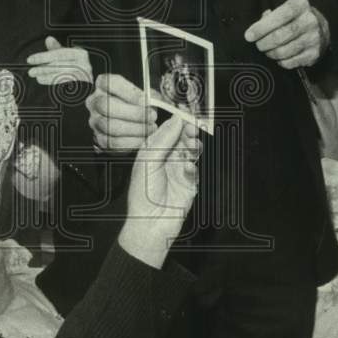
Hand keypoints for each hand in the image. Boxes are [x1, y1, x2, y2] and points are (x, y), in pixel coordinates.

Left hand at [27, 36, 93, 84]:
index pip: (59, 54)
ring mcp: (84, 75)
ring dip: (45, 75)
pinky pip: (63, 82)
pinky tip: (41, 79)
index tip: (30, 59)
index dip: (43, 56)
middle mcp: (84, 64)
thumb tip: (48, 39)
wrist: (89, 84)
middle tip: (31, 70)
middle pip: (59, 64)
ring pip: (60, 74)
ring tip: (35, 75)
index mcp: (80, 53)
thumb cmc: (76, 65)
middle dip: (43, 67)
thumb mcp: (68, 55)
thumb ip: (57, 49)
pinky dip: (50, 80)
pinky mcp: (82, 85)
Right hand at [85, 73, 155, 151]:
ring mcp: (95, 120)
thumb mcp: (142, 93)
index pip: (110, 83)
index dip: (129, 92)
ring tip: (150, 128)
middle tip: (152, 116)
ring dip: (135, 129)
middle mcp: (95, 101)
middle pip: (106, 105)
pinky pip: (113, 142)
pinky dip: (131, 142)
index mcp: (104, 84)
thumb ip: (148, 95)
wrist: (128, 120)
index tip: (146, 100)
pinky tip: (143, 138)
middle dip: (133, 113)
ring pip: (110, 126)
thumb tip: (155, 101)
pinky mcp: (100, 138)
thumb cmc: (135, 103)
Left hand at [118, 115, 200, 268]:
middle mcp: (166, 158)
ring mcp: (179, 170)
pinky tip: (187, 168)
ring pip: (191, 151)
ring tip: (192, 145)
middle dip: (188, 131)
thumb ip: (163, 139)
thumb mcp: (147, 160)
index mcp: (152, 151)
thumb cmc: (142, 194)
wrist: (150, 223)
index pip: (167, 130)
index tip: (185, 113)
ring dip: (193, 145)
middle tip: (193, 127)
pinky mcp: (190, 183)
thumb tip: (176, 120)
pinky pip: (195, 168)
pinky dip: (193, 165)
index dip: (176, 122)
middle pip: (181, 138)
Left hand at [245, 0, 329, 68]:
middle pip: (280, 36)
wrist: (321, 29)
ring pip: (284, 51)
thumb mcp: (285, 9)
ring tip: (267, 50)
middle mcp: (310, 21)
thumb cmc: (295, 18)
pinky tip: (279, 57)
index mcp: (300, 5)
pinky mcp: (314, 54)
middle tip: (258, 45)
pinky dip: (280, 61)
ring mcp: (314, 39)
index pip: (279, 16)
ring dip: (271, 53)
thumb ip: (269, 16)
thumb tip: (256, 30)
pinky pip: (290, 62)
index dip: (262, 27)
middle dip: (264, 43)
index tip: (249, 36)